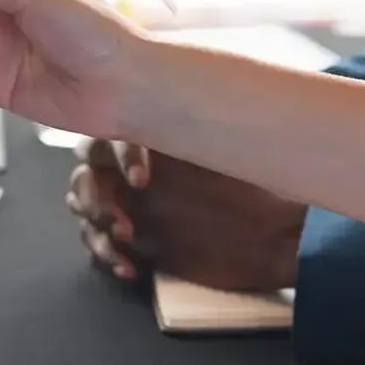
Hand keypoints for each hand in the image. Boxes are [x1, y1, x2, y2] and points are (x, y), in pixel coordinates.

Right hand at [67, 140, 304, 291]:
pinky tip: (131, 269)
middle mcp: (134, 171)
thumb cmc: (258, 184)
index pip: (110, 137)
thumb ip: (188, 129)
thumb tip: (167, 96)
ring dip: (97, 229)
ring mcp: (133, 208)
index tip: (143, 179)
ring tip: (125, 242)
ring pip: (86, 214)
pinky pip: (102, 248)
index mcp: (150, 141)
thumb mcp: (225, 149)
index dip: (119, 156)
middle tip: (122, 221)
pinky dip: (108, 257)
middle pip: (85, 178)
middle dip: (95, 198)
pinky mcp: (138, 243)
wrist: (280, 235)